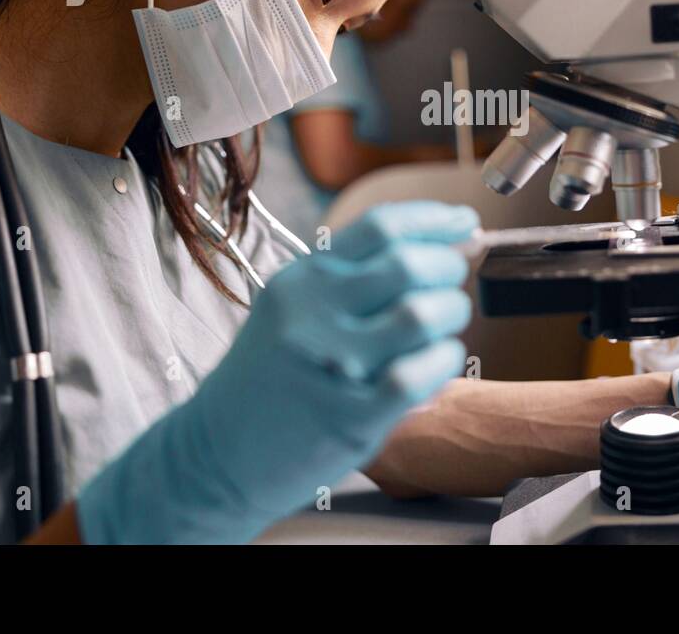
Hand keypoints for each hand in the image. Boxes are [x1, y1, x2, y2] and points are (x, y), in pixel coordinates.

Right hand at [77, 200, 477, 542]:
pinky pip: (421, 373)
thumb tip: (447, 242)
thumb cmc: (268, 379)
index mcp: (302, 280)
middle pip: (410, 265)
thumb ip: (356, 280)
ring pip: (423, 315)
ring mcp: (333, 365)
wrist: (214, 458)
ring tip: (442, 326)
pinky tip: (437, 361)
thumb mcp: (291, 310)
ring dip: (450, 314)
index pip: (382, 227)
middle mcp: (314, 314)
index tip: (465, 222)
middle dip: (448, 269)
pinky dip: (444, 360)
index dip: (435, 220)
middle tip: (449, 285)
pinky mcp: (351, 417)